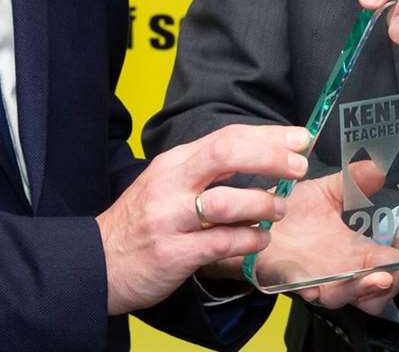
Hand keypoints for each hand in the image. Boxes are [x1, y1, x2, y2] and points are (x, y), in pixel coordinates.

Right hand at [97, 123, 307, 313]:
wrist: (98, 263)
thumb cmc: (142, 223)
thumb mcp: (167, 185)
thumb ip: (207, 172)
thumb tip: (263, 159)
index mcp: (173, 163)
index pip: (226, 136)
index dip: (268, 135)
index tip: (300, 138)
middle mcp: (171, 185)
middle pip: (226, 154)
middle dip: (271, 156)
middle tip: (298, 166)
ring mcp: (170, 219)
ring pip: (228, 202)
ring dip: (264, 205)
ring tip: (277, 211)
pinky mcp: (174, 253)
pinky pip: (224, 243)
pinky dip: (250, 240)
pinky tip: (260, 240)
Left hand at [257, 161, 398, 312]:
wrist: (254, 219)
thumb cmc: (293, 211)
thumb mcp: (328, 191)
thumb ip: (354, 181)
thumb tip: (378, 166)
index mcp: (357, 252)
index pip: (392, 262)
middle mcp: (344, 270)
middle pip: (379, 286)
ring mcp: (321, 278)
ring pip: (350, 294)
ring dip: (367, 288)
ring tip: (384, 276)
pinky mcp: (295, 281)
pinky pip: (312, 292)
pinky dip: (323, 290)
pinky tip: (331, 284)